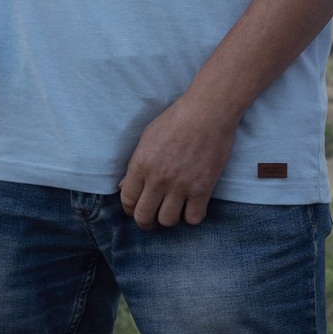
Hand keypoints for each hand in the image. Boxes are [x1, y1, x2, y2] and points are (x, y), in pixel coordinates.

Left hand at [119, 87, 240, 227]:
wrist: (208, 112)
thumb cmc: (177, 119)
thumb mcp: (147, 137)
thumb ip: (135, 164)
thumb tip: (124, 186)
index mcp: (141, 165)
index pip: (127, 201)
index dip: (130, 209)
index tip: (137, 209)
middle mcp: (158, 179)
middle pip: (144, 217)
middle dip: (146, 221)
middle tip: (154, 217)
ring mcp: (181, 185)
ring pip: (168, 221)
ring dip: (170, 219)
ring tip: (175, 210)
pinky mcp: (203, 188)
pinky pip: (194, 218)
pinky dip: (192, 216)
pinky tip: (193, 206)